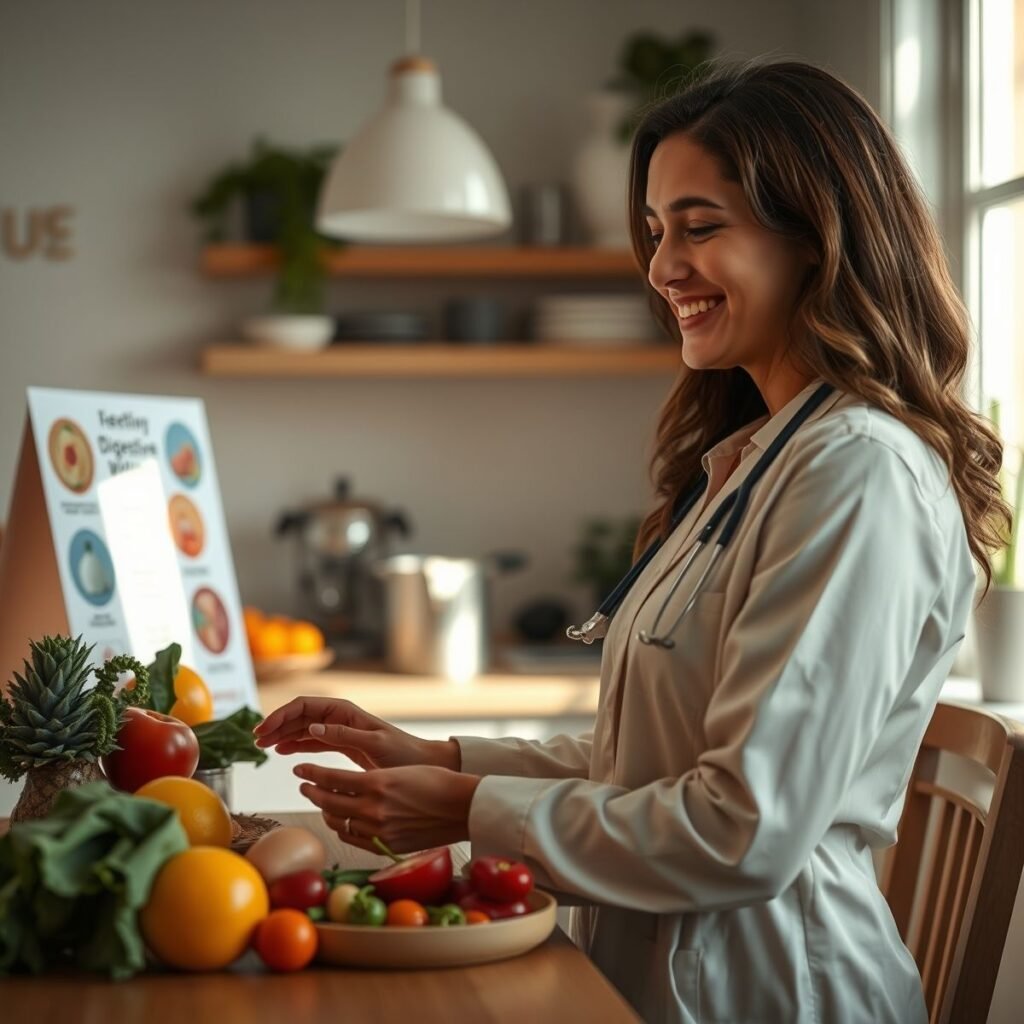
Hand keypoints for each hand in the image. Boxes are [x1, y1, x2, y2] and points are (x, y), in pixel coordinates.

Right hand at [253, 697, 457, 770]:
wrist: (420, 765)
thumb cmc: (402, 755)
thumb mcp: (375, 744)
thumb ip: (344, 736)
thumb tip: (313, 727)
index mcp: (345, 712)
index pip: (304, 706)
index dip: (280, 715)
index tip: (263, 731)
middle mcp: (339, 718)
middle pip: (299, 714)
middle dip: (276, 724)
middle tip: (256, 741)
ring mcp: (339, 730)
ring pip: (302, 727)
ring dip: (282, 734)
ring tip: (263, 747)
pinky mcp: (341, 746)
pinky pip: (311, 741)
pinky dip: (295, 744)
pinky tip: (281, 752)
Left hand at [293, 762, 480, 853]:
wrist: (463, 807)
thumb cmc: (437, 782)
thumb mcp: (399, 772)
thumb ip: (370, 782)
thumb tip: (343, 786)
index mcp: (377, 784)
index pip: (331, 780)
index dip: (312, 774)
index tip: (301, 770)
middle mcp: (374, 810)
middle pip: (329, 802)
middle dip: (312, 792)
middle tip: (305, 784)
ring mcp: (380, 831)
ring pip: (339, 823)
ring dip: (327, 811)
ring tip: (324, 802)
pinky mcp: (387, 846)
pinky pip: (354, 839)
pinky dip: (344, 828)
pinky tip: (343, 820)